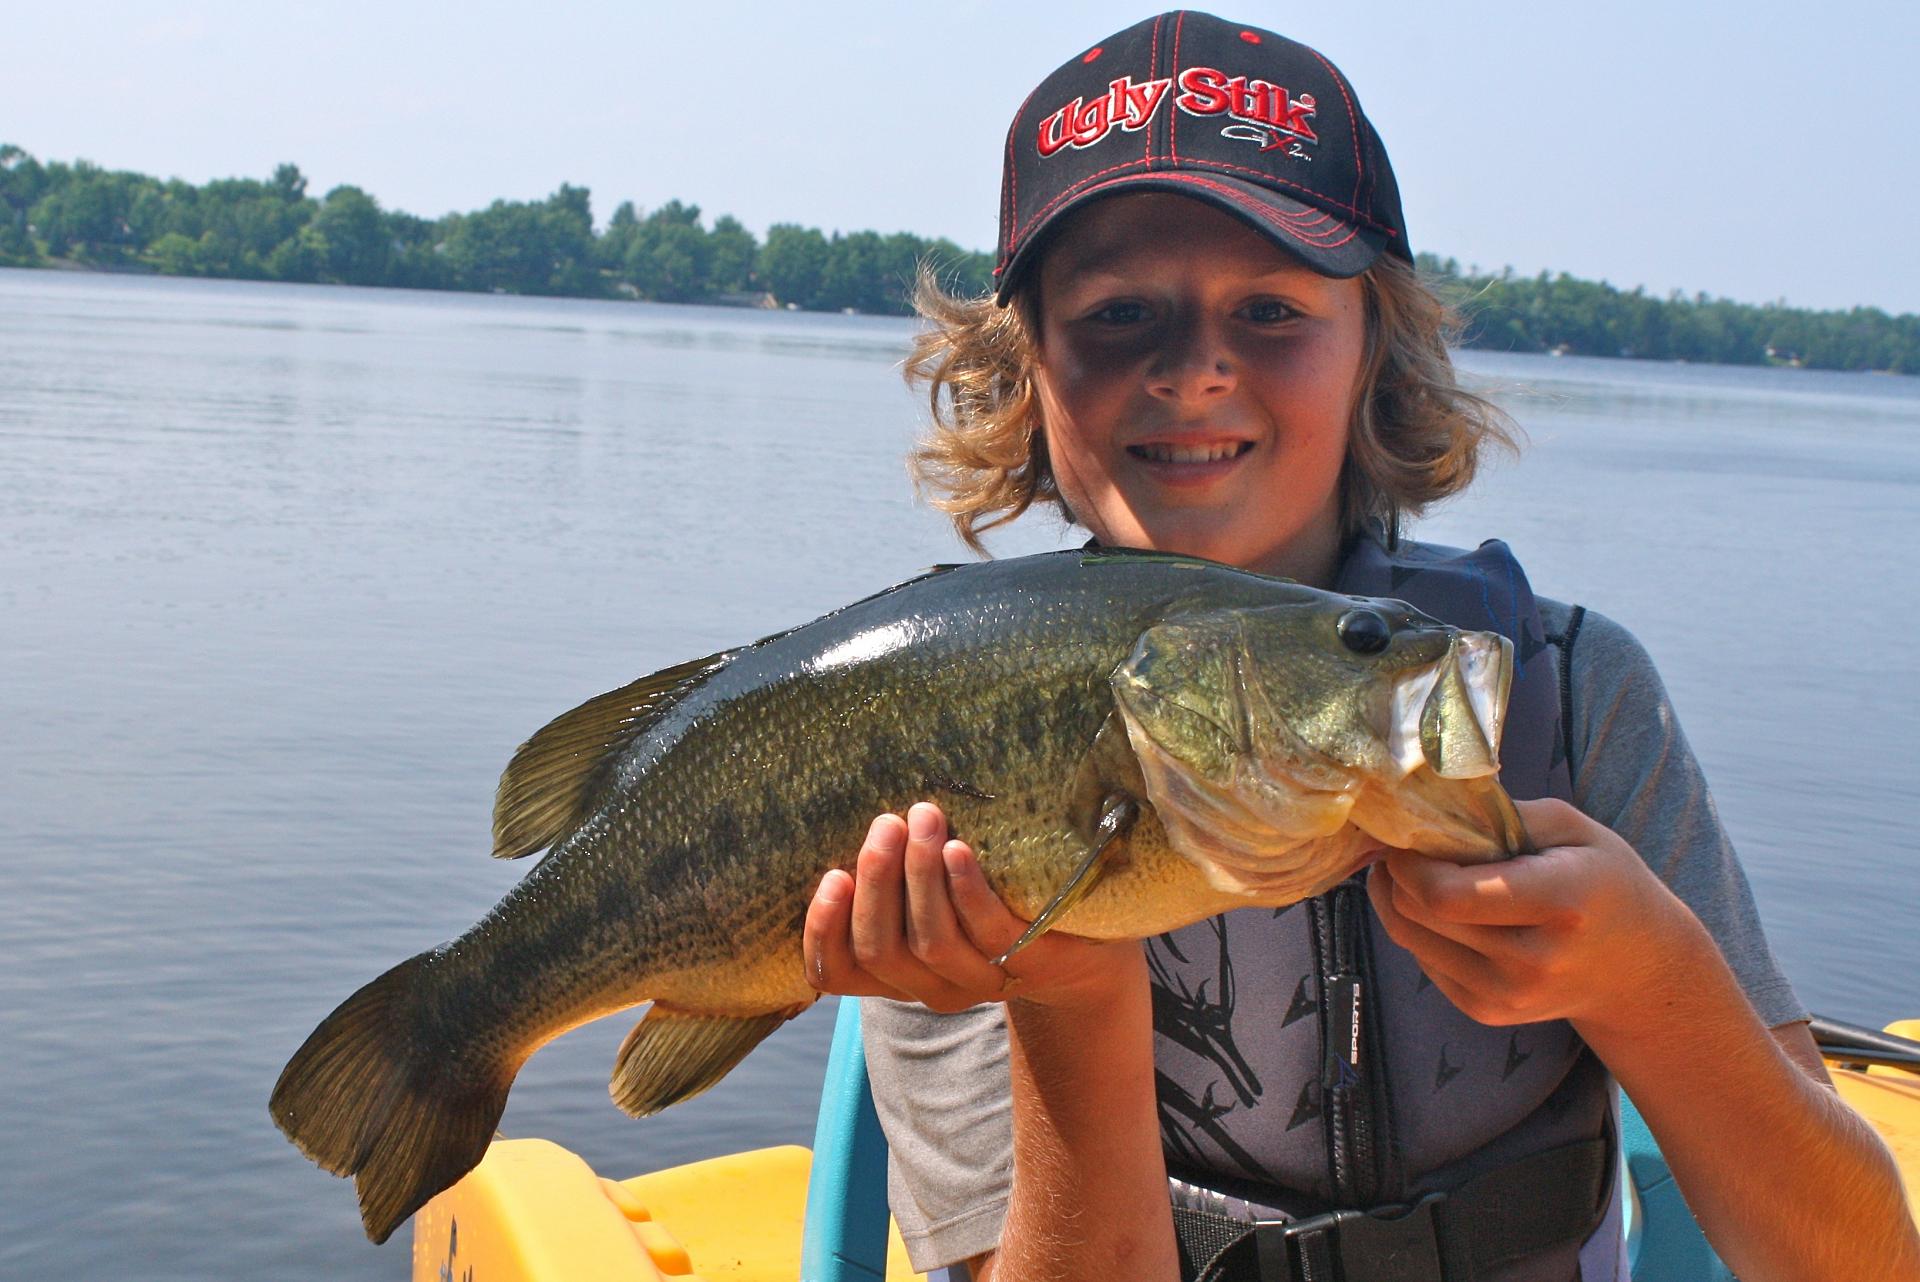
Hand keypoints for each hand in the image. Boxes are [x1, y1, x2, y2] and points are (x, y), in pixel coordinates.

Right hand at [803, 801, 1139, 1012]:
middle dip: (877, 881)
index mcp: (897, 975)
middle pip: (880, 949)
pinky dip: (966, 889)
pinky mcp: (1028, 962)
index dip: (823, 929)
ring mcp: (981, 980)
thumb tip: (859, 814)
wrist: (1082, 947)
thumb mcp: (933, 898)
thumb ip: (894, 878)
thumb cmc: (990, 903)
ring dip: (919, 875)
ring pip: (931, 941)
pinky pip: (988, 930)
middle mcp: (932, 987)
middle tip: (884, 823)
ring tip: (921, 818)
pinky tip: (959, 850)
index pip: (835, 973)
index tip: (832, 875)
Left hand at [1366, 797, 1705, 1035]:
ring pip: (1409, 938)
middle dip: (1397, 874)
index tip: (1411, 835)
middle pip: (1418, 912)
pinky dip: (1420, 930)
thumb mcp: (1574, 829)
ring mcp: (1507, 995)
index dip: (1410, 862)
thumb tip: (1429, 806)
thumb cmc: (1605, 883)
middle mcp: (1532, 960)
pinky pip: (1422, 961)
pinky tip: (1446, 910)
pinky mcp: (1488, 1012)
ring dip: (1399, 900)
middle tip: (1407, 847)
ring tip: (1421, 873)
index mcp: (1559, 903)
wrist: (1640, 971)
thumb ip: (1500, 814)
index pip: (1446, 894)